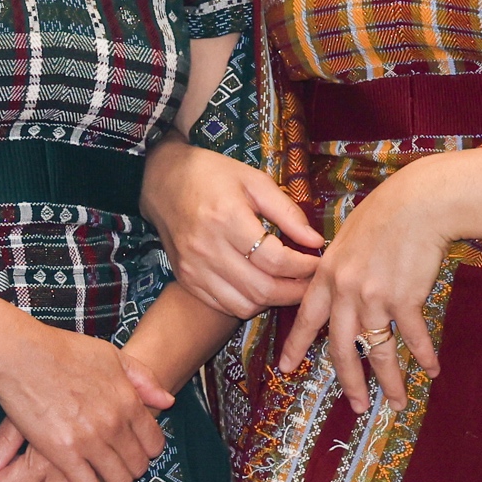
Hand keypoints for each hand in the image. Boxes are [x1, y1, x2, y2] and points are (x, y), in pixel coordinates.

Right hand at [0, 322, 173, 481]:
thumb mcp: (112, 356)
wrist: (21, 355)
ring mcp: (90, 440)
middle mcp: (115, 424)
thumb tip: (167, 402)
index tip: (137, 454)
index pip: (154, 443)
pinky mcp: (64, 454)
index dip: (148, 453)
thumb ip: (143, 379)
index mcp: (128, 401)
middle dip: (132, 473)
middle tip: (121, 474)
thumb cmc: (63, 350)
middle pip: (138, 466)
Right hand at [141, 136, 322, 319]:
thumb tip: (315, 241)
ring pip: (244, 304)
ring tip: (289, 287)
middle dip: (295, 292)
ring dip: (272, 302)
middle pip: (262, 289)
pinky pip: (224, 306)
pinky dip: (248, 304)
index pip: (274, 259)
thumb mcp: (254, 181)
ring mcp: (194, 268)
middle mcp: (208, 249)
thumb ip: (287, 212)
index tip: (317, 263)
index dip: (303, 267)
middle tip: (311, 284)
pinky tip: (260, 289)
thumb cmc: (212, 175)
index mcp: (227, 219)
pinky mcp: (186, 279)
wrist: (163, 180)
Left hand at [279, 159, 452, 414]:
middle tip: (357, 405)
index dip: (296, 345)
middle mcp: (345, 291)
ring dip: (389, 380)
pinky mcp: (403, 299)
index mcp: (327, 275)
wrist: (418, 203)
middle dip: (350, 381)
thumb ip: (337, 266)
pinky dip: (423, 356)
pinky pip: (412, 337)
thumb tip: (336, 286)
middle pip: (341, 347)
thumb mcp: (348, 237)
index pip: (307, 318)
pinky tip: (431, 371)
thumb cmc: (386, 213)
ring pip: (378, 350)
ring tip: (397, 403)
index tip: (286, 367)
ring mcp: (374, 297)